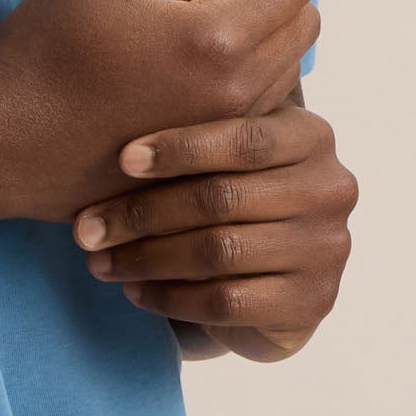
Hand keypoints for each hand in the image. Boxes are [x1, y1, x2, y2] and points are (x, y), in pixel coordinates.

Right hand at [0, 0, 320, 223]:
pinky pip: (257, 105)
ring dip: (252, 31)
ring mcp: (225, 136)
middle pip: (303, 24)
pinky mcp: (208, 161)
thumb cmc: (39, 51)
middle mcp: (236, 95)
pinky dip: (238, 72)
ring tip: (180, 21)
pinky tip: (177, 64)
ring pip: (285, 67)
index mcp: (216, 41)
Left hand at [68, 98, 357, 359]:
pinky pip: (225, 301)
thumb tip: (102, 111)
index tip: (121, 160)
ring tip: (98, 261)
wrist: (275, 281)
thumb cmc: (233, 199)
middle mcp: (330, 190)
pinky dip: (169, 297)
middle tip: (84, 227)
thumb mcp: (224, 155)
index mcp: (312, 137)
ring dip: (145, 259)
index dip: (179, 148)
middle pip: (220, 198)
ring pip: (217, 252)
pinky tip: (135, 291)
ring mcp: (326, 251)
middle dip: (141, 213)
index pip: (244, 138)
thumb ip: (195, 123)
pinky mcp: (310, 304)